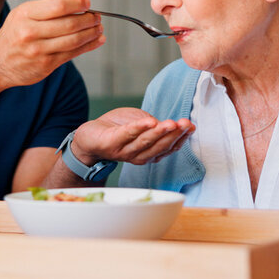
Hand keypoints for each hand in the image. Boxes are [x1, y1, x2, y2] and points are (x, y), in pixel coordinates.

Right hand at [0, 0, 104, 89]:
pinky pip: (72, 54)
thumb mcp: (23, 13)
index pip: (58, 6)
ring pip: (74, 40)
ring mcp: (38, 51)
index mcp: (25, 15)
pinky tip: (97, 40)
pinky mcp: (46, 65)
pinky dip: (88, 46)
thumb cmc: (14, 34)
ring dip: (91, 33)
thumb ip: (49, 4)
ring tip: (99, 28)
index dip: (78, 3)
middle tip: (97, 16)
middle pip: (69, 24)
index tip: (87, 3)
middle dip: (89, 19)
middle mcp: (30, 33)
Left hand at [70, 108, 194, 165]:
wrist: (88, 136)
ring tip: (172, 124)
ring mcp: (123, 151)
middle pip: (159, 147)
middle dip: (174, 135)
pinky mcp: (110, 144)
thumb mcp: (139, 123)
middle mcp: (138, 156)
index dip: (180, 138)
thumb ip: (154, 125)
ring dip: (159, 133)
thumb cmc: (116, 129)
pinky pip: (126, 135)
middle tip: (185, 124)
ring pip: (145, 142)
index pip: (168, 148)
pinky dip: (138, 128)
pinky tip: (149, 121)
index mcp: (147, 153)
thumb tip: (171, 124)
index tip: (191, 126)